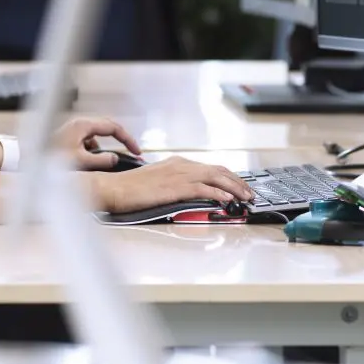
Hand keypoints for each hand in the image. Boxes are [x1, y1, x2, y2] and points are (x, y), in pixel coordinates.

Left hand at [54, 116, 140, 170]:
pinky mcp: (70, 138)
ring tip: (108, 163)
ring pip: (97, 137)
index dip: (128, 139)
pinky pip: (88, 143)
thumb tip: (114, 159)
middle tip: (132, 153)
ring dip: (104, 149)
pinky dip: (93, 152)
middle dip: (120, 141)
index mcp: (84, 126)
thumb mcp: (80, 162)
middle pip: (108, 128)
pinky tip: (89, 164)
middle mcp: (80, 125)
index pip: (114, 128)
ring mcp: (74, 131)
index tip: (137, 151)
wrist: (29, 161)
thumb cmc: (50, 160)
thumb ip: (101, 161)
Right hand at [94, 156, 255, 213]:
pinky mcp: (174, 187)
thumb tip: (192, 194)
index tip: (240, 186)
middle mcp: (181, 165)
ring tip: (246, 198)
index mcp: (177, 163)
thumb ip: (175, 184)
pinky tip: (227, 200)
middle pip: (218, 170)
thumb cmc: (130, 189)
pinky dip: (218, 193)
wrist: (113, 189)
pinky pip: (203, 188)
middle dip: (238, 181)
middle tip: (250, 193)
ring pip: (215, 177)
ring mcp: (178, 175)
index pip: (211, 167)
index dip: (229, 177)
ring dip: (234, 188)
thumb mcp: (157, 182)